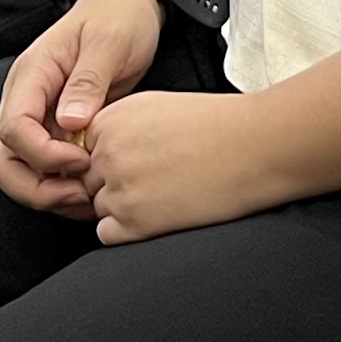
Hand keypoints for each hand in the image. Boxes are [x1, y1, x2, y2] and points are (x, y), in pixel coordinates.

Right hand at [0, 0, 168, 215]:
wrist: (128, 6)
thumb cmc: (117, 17)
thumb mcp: (109, 43)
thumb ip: (88, 81)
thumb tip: (71, 122)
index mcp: (32, 75)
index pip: (14, 128)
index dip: (44, 155)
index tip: (83, 160)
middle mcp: (26, 99)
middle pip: (1, 159)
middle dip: (34, 187)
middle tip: (77, 193)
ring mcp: (38, 116)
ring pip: (17, 170)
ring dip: (47, 191)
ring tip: (87, 194)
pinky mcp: (55, 130)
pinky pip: (44, 168)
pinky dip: (61, 185)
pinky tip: (91, 187)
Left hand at [78, 86, 292, 243]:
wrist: (255, 147)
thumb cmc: (219, 125)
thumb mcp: (157, 106)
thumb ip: (120, 126)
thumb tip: (99, 151)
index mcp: (111, 120)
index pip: (85, 151)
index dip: (113, 159)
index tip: (142, 160)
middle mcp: (108, 153)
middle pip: (90, 180)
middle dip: (118, 183)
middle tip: (159, 178)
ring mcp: (119, 188)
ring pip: (98, 208)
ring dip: (125, 207)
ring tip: (166, 193)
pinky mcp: (134, 221)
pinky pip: (107, 235)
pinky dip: (128, 231)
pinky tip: (161, 213)